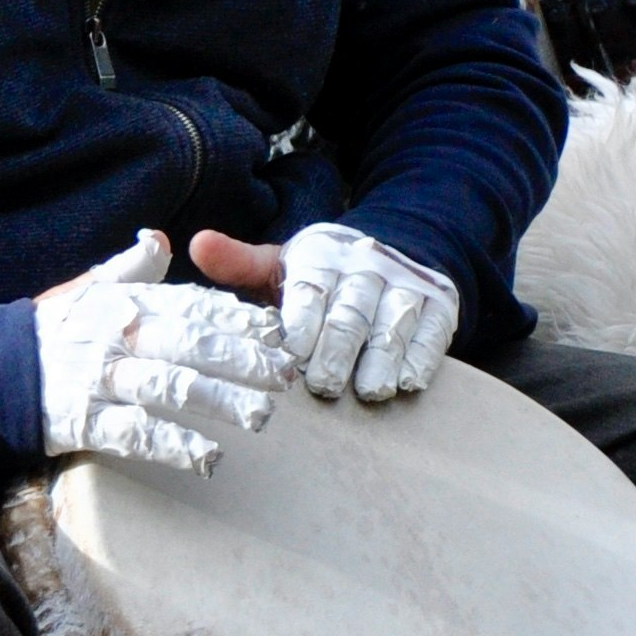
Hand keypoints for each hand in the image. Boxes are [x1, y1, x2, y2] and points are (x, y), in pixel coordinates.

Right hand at [35, 233, 292, 472]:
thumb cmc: (46, 331)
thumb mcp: (86, 289)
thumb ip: (129, 267)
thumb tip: (160, 238)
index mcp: (124, 303)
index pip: (192, 305)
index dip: (237, 318)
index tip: (276, 333)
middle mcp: (116, 337)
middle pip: (191, 344)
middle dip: (243, 360)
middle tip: (285, 377)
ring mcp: (99, 379)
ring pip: (170, 387)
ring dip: (220, 401)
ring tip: (261, 417)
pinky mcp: (81, 420)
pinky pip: (134, 432)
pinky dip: (172, 445)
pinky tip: (207, 457)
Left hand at [259, 223, 459, 403]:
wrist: (400, 245)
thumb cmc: (325, 272)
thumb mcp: (283, 263)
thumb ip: (240, 263)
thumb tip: (197, 244)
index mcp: (322, 257)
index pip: (310, 291)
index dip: (302, 323)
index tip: (292, 354)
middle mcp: (366, 267)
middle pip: (350, 312)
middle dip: (338, 349)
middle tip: (325, 386)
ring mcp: (406, 284)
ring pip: (392, 322)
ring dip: (382, 358)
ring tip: (370, 391)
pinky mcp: (439, 303)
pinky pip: (431, 331)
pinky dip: (421, 356)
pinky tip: (408, 382)